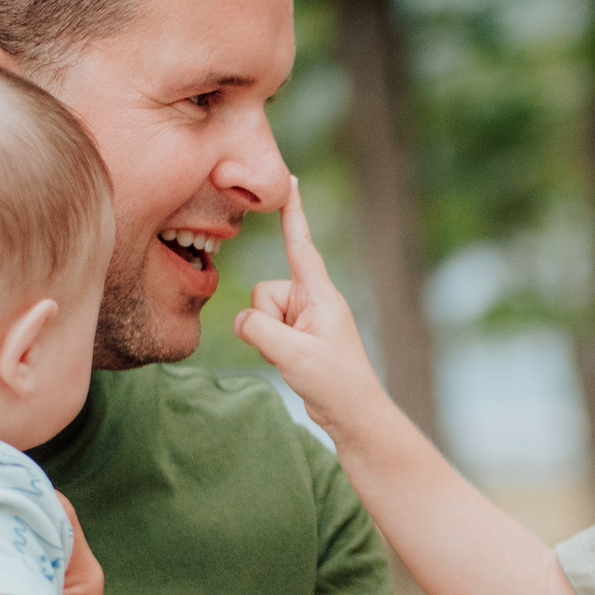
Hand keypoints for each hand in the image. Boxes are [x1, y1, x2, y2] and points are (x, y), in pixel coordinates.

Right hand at [232, 179, 395, 443]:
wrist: (352, 414)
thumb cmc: (335, 383)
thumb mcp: (293, 355)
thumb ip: (259, 330)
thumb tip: (242, 320)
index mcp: (321, 294)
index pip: (300, 243)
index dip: (292, 212)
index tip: (290, 180)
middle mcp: (312, 299)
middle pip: (263, 291)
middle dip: (266, 320)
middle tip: (295, 349)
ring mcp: (303, 317)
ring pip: (260, 313)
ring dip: (268, 338)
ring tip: (297, 358)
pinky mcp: (296, 334)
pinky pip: (264, 330)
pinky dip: (270, 348)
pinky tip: (293, 364)